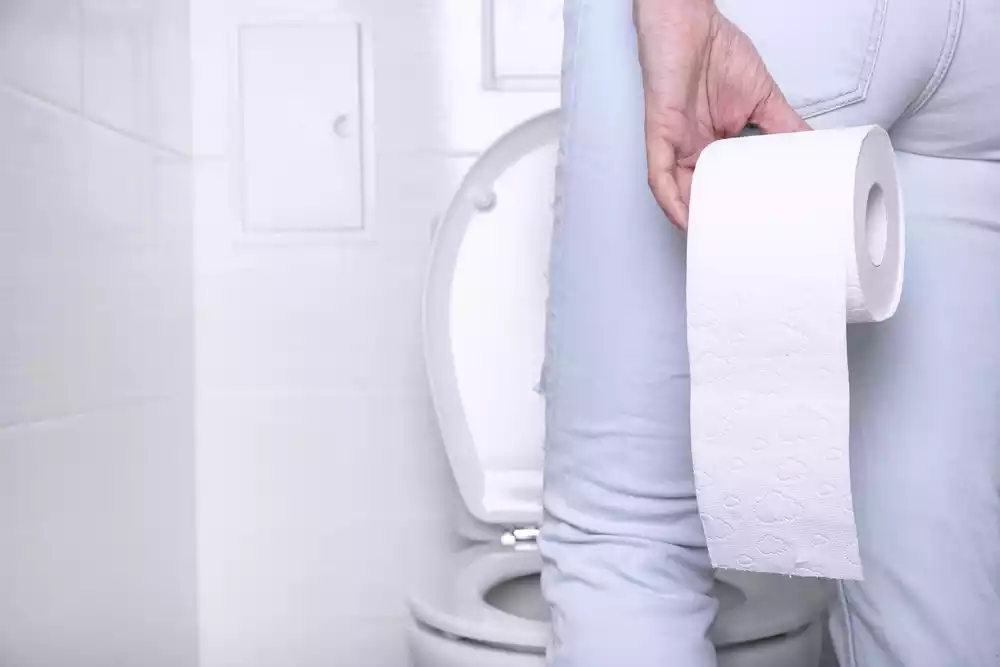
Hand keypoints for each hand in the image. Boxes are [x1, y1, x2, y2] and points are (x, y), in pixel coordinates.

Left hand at [634, 0, 808, 228]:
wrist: (691, 21)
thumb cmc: (717, 52)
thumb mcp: (763, 99)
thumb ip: (786, 127)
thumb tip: (816, 153)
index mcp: (714, 144)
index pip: (721, 187)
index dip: (734, 210)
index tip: (757, 230)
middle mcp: (691, 150)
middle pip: (699, 198)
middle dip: (714, 224)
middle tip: (739, 246)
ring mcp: (674, 143)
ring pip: (677, 195)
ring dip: (693, 220)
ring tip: (715, 243)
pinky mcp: (659, 133)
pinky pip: (658, 176)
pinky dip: (670, 199)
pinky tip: (684, 218)